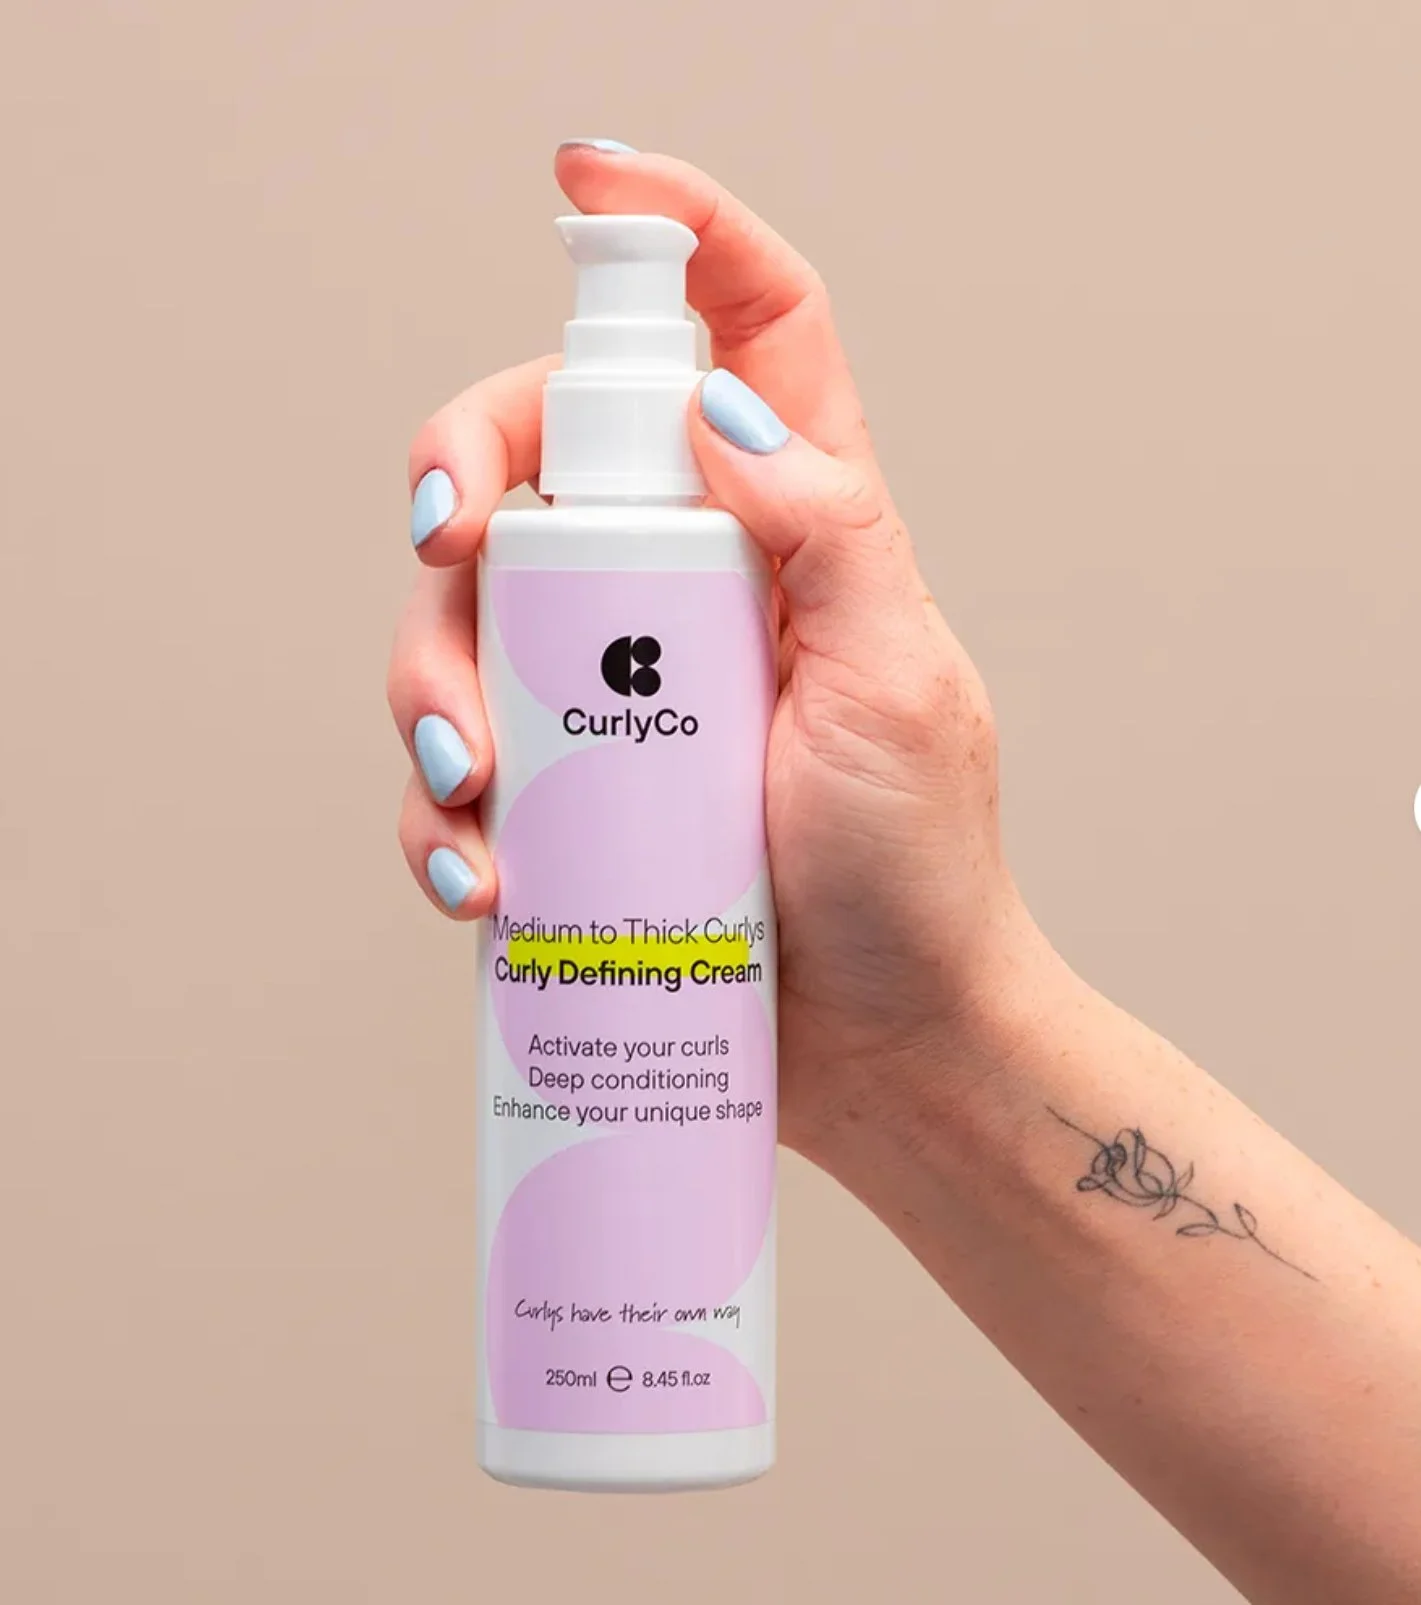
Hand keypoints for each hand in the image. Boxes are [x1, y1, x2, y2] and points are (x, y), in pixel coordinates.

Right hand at [387, 145, 1045, 1162]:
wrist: (892, 1050)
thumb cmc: (918, 876)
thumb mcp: (901, 683)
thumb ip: (835, 526)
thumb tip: (721, 407)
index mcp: (796, 531)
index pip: (747, 335)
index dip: (676, 231)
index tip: (583, 180)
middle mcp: (692, 593)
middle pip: (543, 464)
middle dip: (464, 478)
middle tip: (441, 542)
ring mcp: (617, 697)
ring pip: (469, 621)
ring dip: (426, 676)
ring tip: (464, 778)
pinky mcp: (569, 800)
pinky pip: (461, 772)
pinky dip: (441, 816)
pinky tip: (474, 878)